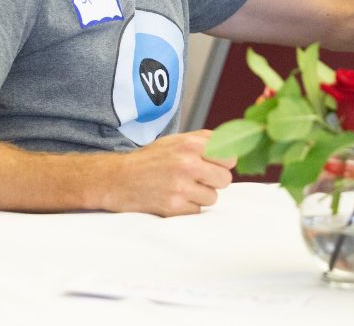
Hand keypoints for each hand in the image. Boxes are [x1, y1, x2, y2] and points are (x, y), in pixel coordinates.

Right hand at [100, 130, 235, 215]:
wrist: (119, 178)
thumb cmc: (151, 159)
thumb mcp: (177, 141)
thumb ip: (205, 141)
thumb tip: (234, 149)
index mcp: (191, 144)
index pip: (230, 157)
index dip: (223, 163)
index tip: (214, 165)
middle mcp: (188, 164)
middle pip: (225, 179)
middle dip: (213, 181)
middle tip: (197, 179)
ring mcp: (181, 187)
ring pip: (213, 198)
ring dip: (201, 196)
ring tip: (182, 188)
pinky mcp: (173, 207)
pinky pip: (198, 211)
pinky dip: (188, 208)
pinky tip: (174, 198)